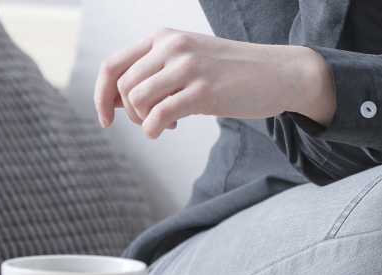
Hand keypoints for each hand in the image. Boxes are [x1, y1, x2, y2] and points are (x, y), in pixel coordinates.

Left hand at [94, 28, 335, 138]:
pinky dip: (154, 129)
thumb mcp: (191, 59)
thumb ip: (157, 71)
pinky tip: (167, 129)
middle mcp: (172, 47)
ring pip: (137, 100)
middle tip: (152, 121)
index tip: (106, 118)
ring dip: (144, 121)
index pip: (113, 65)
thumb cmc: (234, 72)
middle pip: (123, 87)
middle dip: (129, 113)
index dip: (100, 95)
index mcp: (164, 37)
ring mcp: (188, 68)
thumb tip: (116, 101)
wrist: (280, 72)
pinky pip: (159, 115)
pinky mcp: (204, 91)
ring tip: (165, 123)